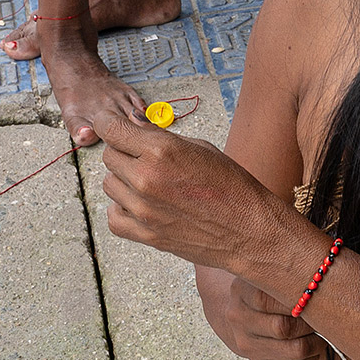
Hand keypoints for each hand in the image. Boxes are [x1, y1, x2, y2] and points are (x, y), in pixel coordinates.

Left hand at [86, 104, 315, 281]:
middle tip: (144, 158)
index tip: (113, 126)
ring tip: (150, 184)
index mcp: (161, 151)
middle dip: (123, 152)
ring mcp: (143, 209)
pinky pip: (113, 217)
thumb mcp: (199, 147)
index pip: (111, 129)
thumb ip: (160, 136)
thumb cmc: (231, 186)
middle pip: (109, 156)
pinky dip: (123, 210)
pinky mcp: (145, 235)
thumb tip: (133, 124)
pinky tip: (142, 205)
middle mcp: (146, 178)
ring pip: (109, 185)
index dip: (109, 124)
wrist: (250, 230)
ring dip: (124, 181)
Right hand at [201, 271, 325, 359]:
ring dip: (317, 342)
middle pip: (284, 328)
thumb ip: (288, 272)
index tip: (317, 294)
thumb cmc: (267, 287)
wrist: (239, 311)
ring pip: (294, 350)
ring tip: (322, 332)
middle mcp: (240, 320)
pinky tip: (314, 350)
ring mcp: (248, 345)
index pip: (270, 299)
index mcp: (242, 292)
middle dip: (311, 323)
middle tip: (325, 316)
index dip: (300, 299)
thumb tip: (324, 274)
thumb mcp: (268, 273)